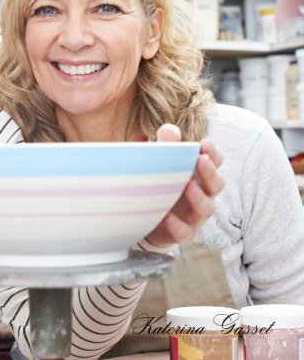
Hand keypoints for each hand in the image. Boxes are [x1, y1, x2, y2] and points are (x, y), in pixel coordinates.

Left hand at [144, 124, 223, 247]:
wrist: (146, 218)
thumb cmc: (161, 185)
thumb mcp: (161, 164)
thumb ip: (166, 146)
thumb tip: (170, 129)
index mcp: (199, 175)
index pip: (215, 163)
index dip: (213, 154)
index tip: (204, 142)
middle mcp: (202, 194)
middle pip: (216, 184)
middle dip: (210, 172)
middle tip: (200, 160)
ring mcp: (194, 215)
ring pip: (207, 208)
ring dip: (199, 197)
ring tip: (188, 186)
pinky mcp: (182, 232)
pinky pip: (185, 232)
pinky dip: (178, 225)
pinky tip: (168, 217)